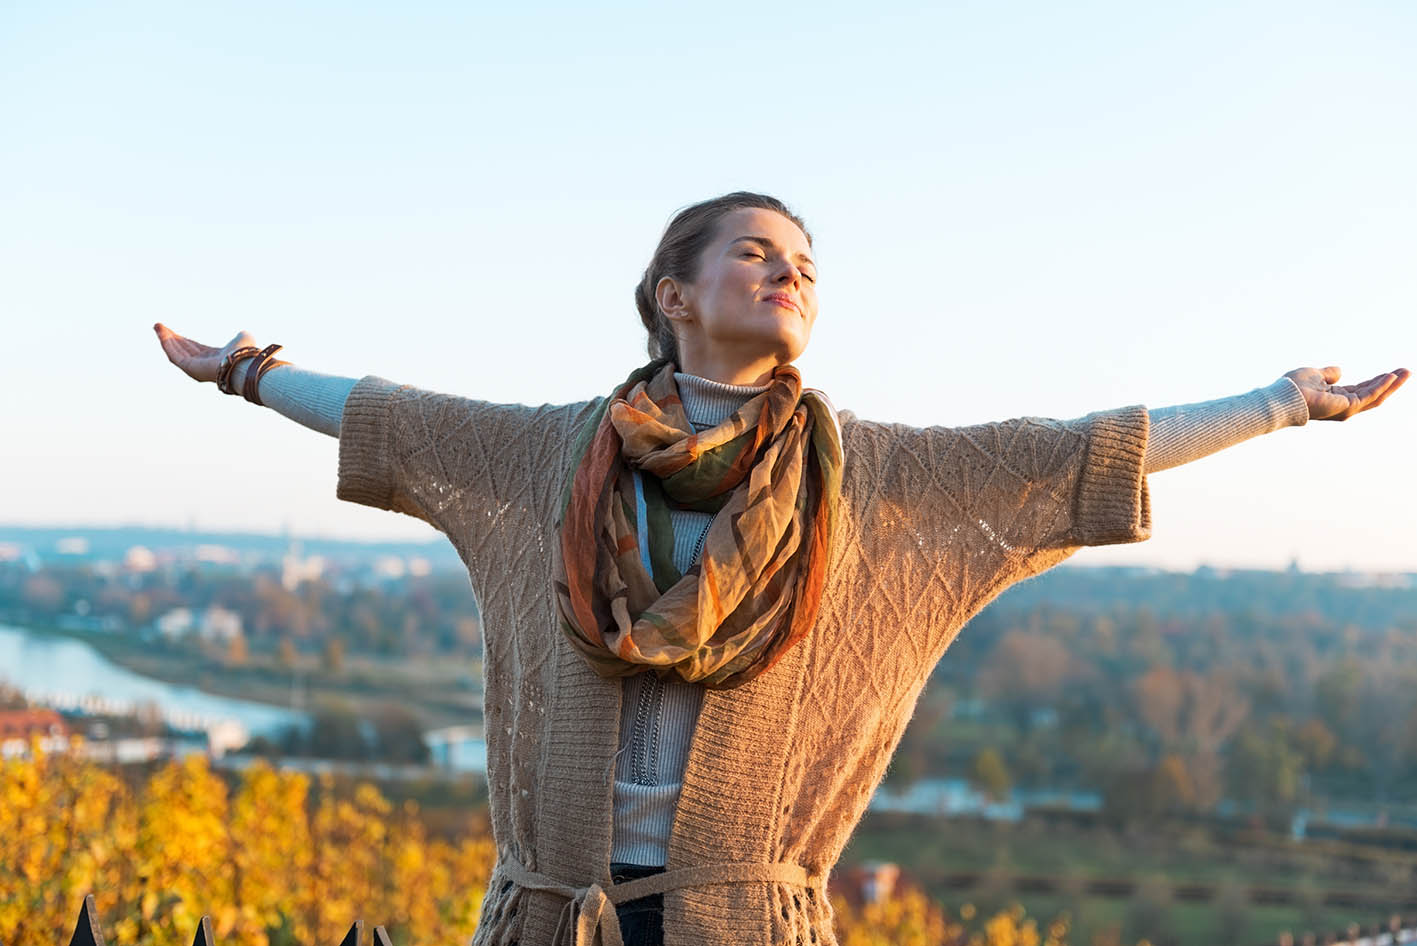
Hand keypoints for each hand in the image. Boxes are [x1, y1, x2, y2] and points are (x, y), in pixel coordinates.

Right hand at [153, 323, 258, 383]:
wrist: (243, 363)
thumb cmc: (245, 353)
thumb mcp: (242, 339)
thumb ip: (240, 336)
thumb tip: (242, 334)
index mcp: (214, 358)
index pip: (194, 348)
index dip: (182, 340)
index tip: (171, 331)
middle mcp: (203, 364)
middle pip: (182, 350)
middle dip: (170, 338)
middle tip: (159, 326)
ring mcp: (195, 368)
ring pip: (176, 352)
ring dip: (165, 339)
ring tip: (157, 326)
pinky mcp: (189, 368)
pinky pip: (174, 356)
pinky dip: (167, 344)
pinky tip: (161, 334)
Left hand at [1283, 366, 1408, 420]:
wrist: (1284, 395)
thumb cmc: (1294, 386)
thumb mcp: (1315, 374)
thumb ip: (1329, 373)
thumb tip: (1340, 371)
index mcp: (1337, 398)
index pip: (1364, 389)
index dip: (1379, 380)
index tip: (1393, 371)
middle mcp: (1344, 405)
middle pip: (1374, 394)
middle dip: (1391, 383)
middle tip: (1407, 371)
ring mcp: (1346, 408)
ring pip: (1376, 396)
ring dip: (1392, 384)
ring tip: (1406, 372)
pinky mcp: (1346, 407)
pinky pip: (1369, 396)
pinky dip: (1380, 386)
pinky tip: (1391, 376)